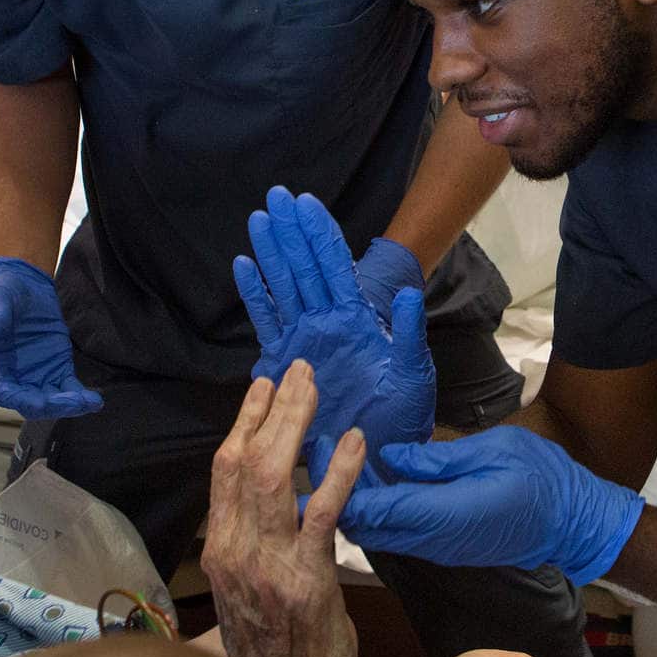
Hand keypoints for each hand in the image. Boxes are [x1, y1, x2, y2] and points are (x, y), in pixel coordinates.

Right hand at [0, 257, 103, 419]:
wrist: (23, 284)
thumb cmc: (1, 293)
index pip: (5, 393)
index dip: (22, 401)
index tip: (41, 404)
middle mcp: (15, 378)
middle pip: (32, 403)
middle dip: (53, 406)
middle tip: (75, 402)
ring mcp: (37, 376)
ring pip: (53, 400)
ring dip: (71, 405)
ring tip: (90, 402)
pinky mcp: (57, 369)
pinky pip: (69, 388)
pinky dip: (81, 396)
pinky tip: (95, 400)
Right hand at [202, 361, 363, 656]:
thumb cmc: (273, 651)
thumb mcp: (243, 593)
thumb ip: (245, 548)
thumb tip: (253, 509)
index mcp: (219, 550)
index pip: (224, 470)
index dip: (243, 422)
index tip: (260, 386)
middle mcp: (235, 551)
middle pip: (246, 462)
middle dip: (271, 409)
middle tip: (296, 369)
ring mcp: (268, 565)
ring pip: (276, 477)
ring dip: (297, 425)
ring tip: (316, 389)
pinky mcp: (307, 579)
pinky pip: (321, 514)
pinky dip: (336, 473)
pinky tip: (353, 442)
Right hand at [232, 187, 434, 478]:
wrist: (376, 459)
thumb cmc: (402, 415)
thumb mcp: (413, 372)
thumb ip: (408, 332)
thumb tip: (410, 292)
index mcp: (358, 319)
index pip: (336, 266)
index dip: (320, 234)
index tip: (305, 203)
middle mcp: (328, 322)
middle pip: (305, 268)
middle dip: (291, 232)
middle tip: (275, 197)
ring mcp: (305, 340)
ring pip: (284, 287)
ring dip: (271, 255)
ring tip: (258, 221)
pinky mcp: (285, 363)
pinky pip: (267, 323)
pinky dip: (256, 296)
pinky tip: (244, 267)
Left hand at [338, 424, 644, 584]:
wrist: (570, 522)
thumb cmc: (539, 478)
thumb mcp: (493, 451)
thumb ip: (438, 459)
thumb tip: (391, 457)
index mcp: (443, 514)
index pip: (374, 510)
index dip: (340, 482)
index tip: (322, 446)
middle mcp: (432, 539)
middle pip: (364, 528)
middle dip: (335, 493)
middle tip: (320, 449)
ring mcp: (436, 547)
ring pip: (376, 534)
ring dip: (352, 503)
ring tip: (336, 459)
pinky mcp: (441, 546)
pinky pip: (394, 533)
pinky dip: (373, 510)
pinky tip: (367, 479)